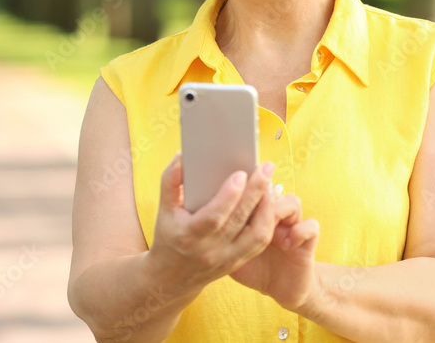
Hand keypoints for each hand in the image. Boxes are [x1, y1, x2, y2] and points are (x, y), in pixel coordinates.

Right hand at [146, 153, 295, 292]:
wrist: (172, 278)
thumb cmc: (169, 236)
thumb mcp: (164, 210)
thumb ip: (170, 181)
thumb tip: (183, 156)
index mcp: (189, 236)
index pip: (214, 217)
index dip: (228, 196)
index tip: (241, 174)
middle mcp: (210, 250)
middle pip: (239, 221)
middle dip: (256, 192)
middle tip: (266, 168)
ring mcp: (227, 258)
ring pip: (256, 235)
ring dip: (267, 208)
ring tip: (271, 184)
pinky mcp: (239, 262)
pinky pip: (260, 242)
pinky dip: (268, 221)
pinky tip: (269, 202)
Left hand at [229, 193, 320, 311]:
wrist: (283, 289)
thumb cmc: (253, 270)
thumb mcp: (231, 253)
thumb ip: (220, 236)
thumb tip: (197, 219)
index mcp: (255, 216)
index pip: (251, 192)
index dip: (244, 186)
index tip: (232, 186)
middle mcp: (275, 216)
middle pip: (271, 192)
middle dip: (260, 189)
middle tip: (252, 192)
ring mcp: (292, 226)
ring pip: (292, 202)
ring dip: (280, 208)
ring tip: (269, 220)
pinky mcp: (308, 242)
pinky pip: (311, 227)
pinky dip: (301, 230)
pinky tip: (288, 242)